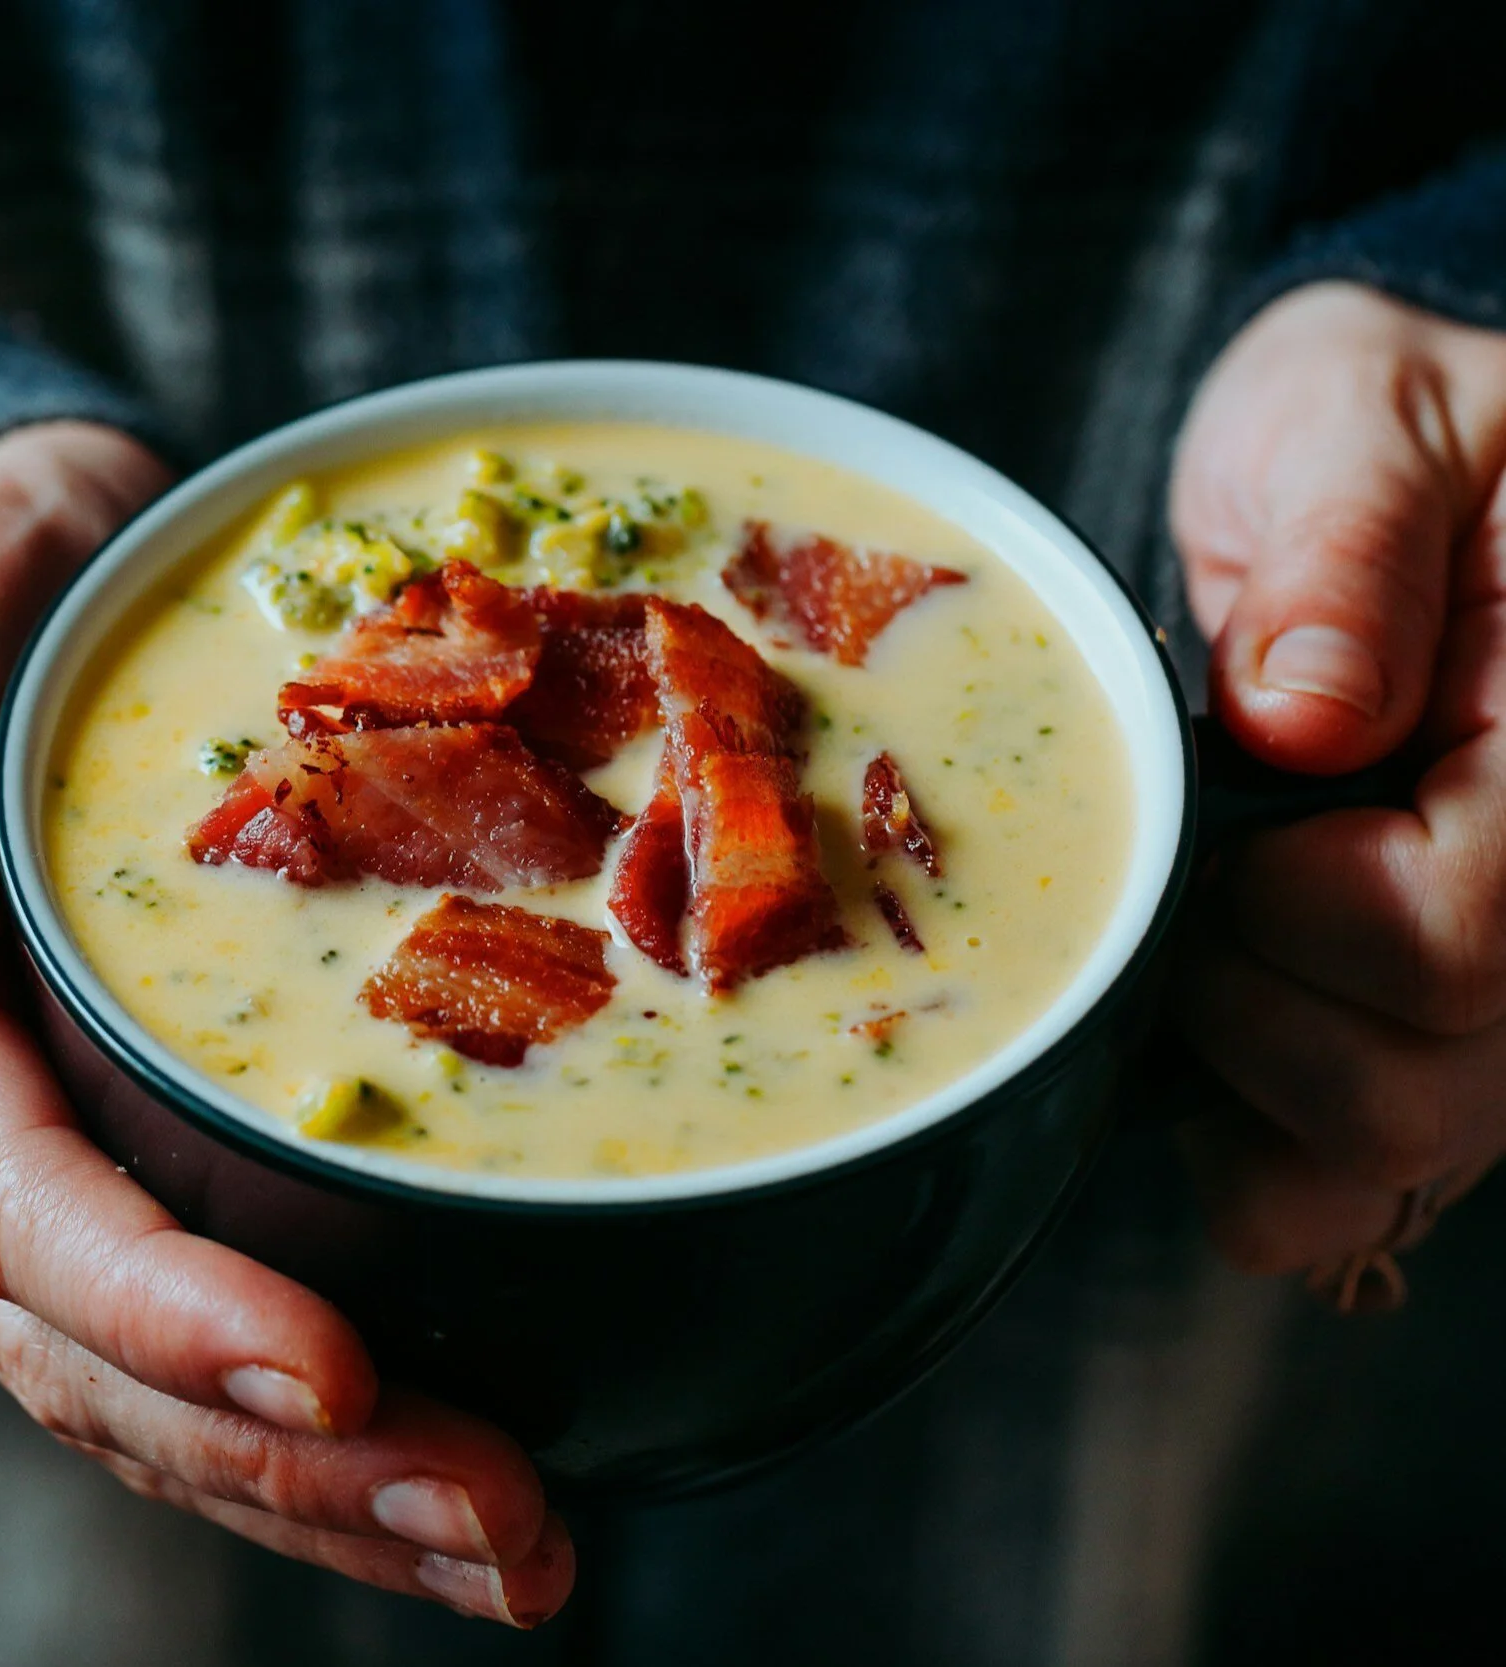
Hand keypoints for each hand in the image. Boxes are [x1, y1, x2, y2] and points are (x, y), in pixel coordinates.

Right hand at [0, 424, 572, 1623]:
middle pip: (114, 1354)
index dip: (169, 1312)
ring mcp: (54, 1174)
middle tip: (504, 1524)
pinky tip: (453, 1478)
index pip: (19, 1210)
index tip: (340, 1378)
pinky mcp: (137, 1170)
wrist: (19, 611)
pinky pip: (220, 1335)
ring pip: (169, 1395)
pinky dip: (333, 1435)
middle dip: (304, 1463)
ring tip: (519, 1553)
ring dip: (341, 1499)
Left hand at [1168, 282, 1505, 1304]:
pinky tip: (1208, 1053)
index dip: (1301, 905)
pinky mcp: (1456, 1026)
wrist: (1385, 481)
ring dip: (1247, 1079)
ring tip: (1206, 931)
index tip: (1233, 804)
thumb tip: (1306, 716)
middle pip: (1422, 1082)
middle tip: (1200, 867)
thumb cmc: (1375, 431)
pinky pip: (1364, 1180)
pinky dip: (1264, 1152)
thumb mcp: (1352, 419)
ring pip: (1394, 1149)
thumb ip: (1344, 551)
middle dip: (1251, 998)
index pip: (1464, 933)